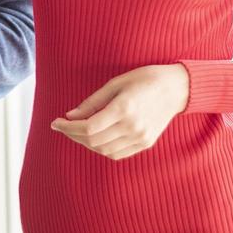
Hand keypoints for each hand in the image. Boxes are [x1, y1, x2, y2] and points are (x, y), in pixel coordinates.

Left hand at [50, 64, 187, 159]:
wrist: (176, 88)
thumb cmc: (144, 79)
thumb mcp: (115, 83)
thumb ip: (92, 102)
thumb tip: (70, 115)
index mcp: (124, 108)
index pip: (88, 128)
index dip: (68, 128)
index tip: (55, 122)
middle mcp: (133, 127)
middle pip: (93, 141)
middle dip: (73, 135)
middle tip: (62, 126)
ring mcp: (141, 138)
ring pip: (104, 150)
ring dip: (86, 144)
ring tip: (77, 132)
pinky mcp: (146, 143)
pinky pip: (117, 154)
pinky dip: (102, 149)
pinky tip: (94, 139)